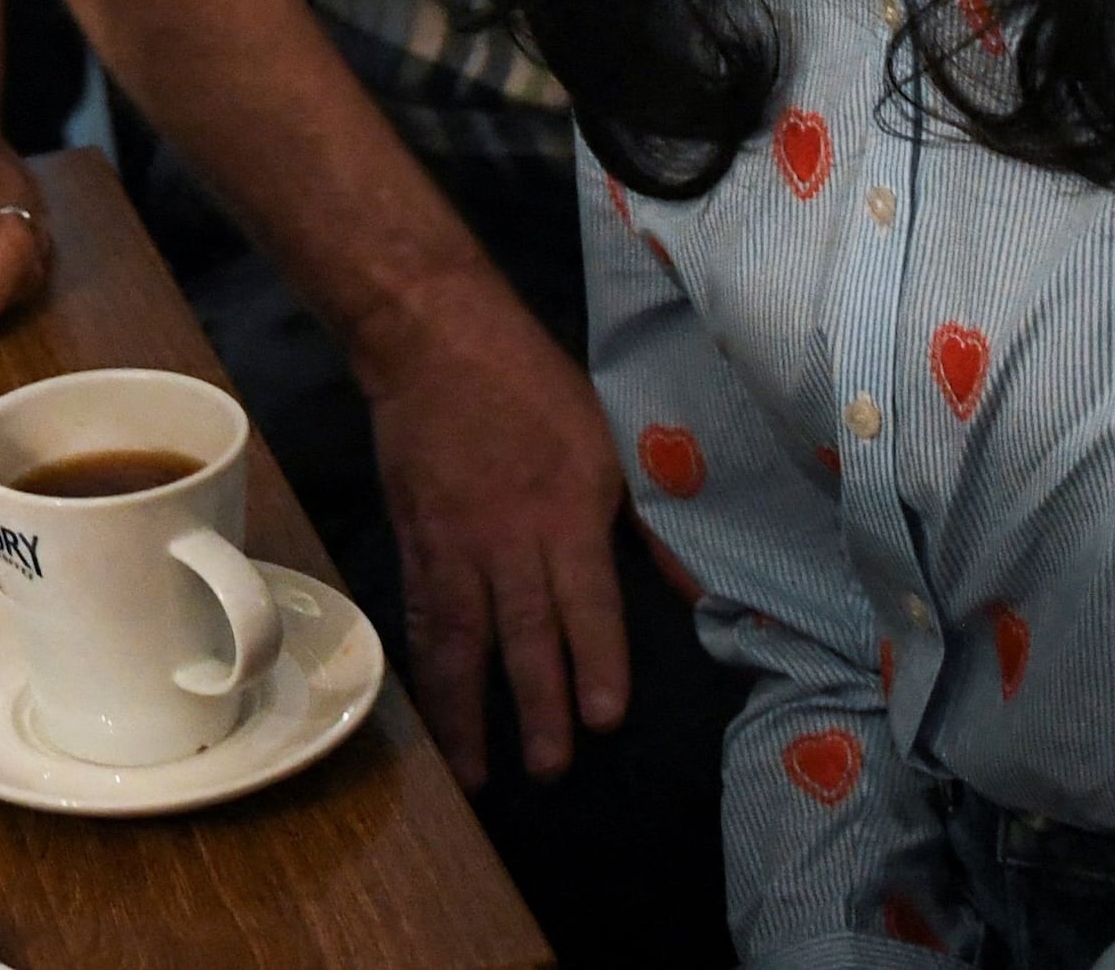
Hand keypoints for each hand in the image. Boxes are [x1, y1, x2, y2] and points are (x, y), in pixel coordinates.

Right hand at [354, 262, 631, 790]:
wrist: (432, 342)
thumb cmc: (533, 386)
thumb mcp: (611, 440)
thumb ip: (651, 523)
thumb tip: (700, 588)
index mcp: (567, 513)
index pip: (587, 603)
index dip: (597, 662)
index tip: (605, 719)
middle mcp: (509, 541)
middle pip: (525, 636)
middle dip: (538, 708)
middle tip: (549, 771)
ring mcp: (454, 547)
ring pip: (462, 642)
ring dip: (469, 710)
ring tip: (475, 772)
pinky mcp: (414, 543)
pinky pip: (420, 617)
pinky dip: (426, 669)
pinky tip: (431, 707)